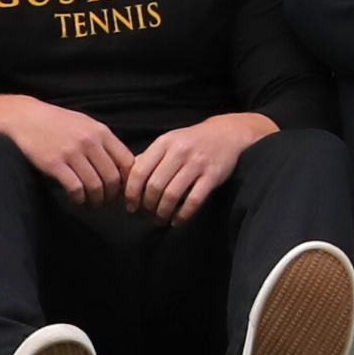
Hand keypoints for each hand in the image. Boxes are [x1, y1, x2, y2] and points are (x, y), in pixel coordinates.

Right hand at [0, 93, 133, 204]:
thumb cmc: (58, 123)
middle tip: (107, 204)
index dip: (128, 181)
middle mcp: (90, 142)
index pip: (127, 162)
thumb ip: (104, 142)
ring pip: (95, 185)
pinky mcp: (54, 163)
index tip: (122, 191)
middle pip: (112, 178)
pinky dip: (78, 199)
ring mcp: (72, 153)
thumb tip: (122, 167)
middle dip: (112, 196)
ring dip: (95, 201)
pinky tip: (75, 201)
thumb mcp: (86, 125)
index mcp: (102, 132)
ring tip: (91, 205)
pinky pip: (75, 188)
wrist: (25, 118)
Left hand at [117, 110, 266, 223]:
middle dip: (147, 206)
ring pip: (172, 195)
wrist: (227, 133)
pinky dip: (183, 215)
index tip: (130, 206)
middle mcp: (179, 151)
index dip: (131, 192)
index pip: (139, 171)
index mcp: (164, 142)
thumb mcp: (168, 142)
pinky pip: (194, 200)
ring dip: (163, 212)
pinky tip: (177, 221)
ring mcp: (197, 163)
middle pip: (154, 186)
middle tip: (146, 216)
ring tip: (160, 220)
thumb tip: (125, 182)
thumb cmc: (191, 141)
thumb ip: (148, 158)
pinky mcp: (213, 175)